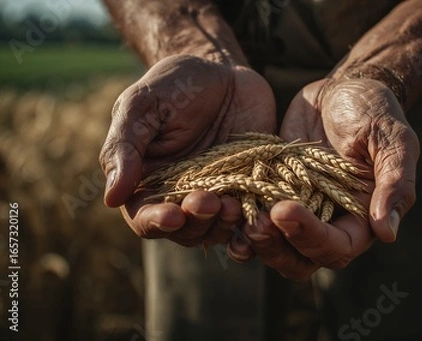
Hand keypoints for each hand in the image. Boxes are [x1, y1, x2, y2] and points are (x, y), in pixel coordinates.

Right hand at [99, 54, 275, 246]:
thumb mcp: (142, 106)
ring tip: (233, 205)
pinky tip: (263, 220)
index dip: (156, 223)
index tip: (172, 215)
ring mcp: (220, 194)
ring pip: (219, 229)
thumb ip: (125, 148)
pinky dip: (257, 224)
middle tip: (209, 202)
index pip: (145, 218)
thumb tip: (111, 197)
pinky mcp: (252, 188)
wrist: (224, 72)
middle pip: (185, 231)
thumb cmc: (174, 85)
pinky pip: (254, 216)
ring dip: (225, 225)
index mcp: (149, 182)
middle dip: (196, 222)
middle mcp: (183, 196)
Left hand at [230, 78, 418, 279]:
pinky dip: (236, 219)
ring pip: (273, 246)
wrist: (342, 90)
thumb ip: (395, 184)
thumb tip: (388, 233)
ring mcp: (298, 212)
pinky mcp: (272, 194)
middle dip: (276, 247)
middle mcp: (328, 224)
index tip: (286, 209)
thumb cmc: (375, 112)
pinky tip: (220, 206)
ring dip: (253, 239)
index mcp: (360, 220)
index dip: (311, 237)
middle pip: (301, 260)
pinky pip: (253, 217)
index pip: (337, 247)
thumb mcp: (394, 141)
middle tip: (256, 221)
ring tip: (234, 216)